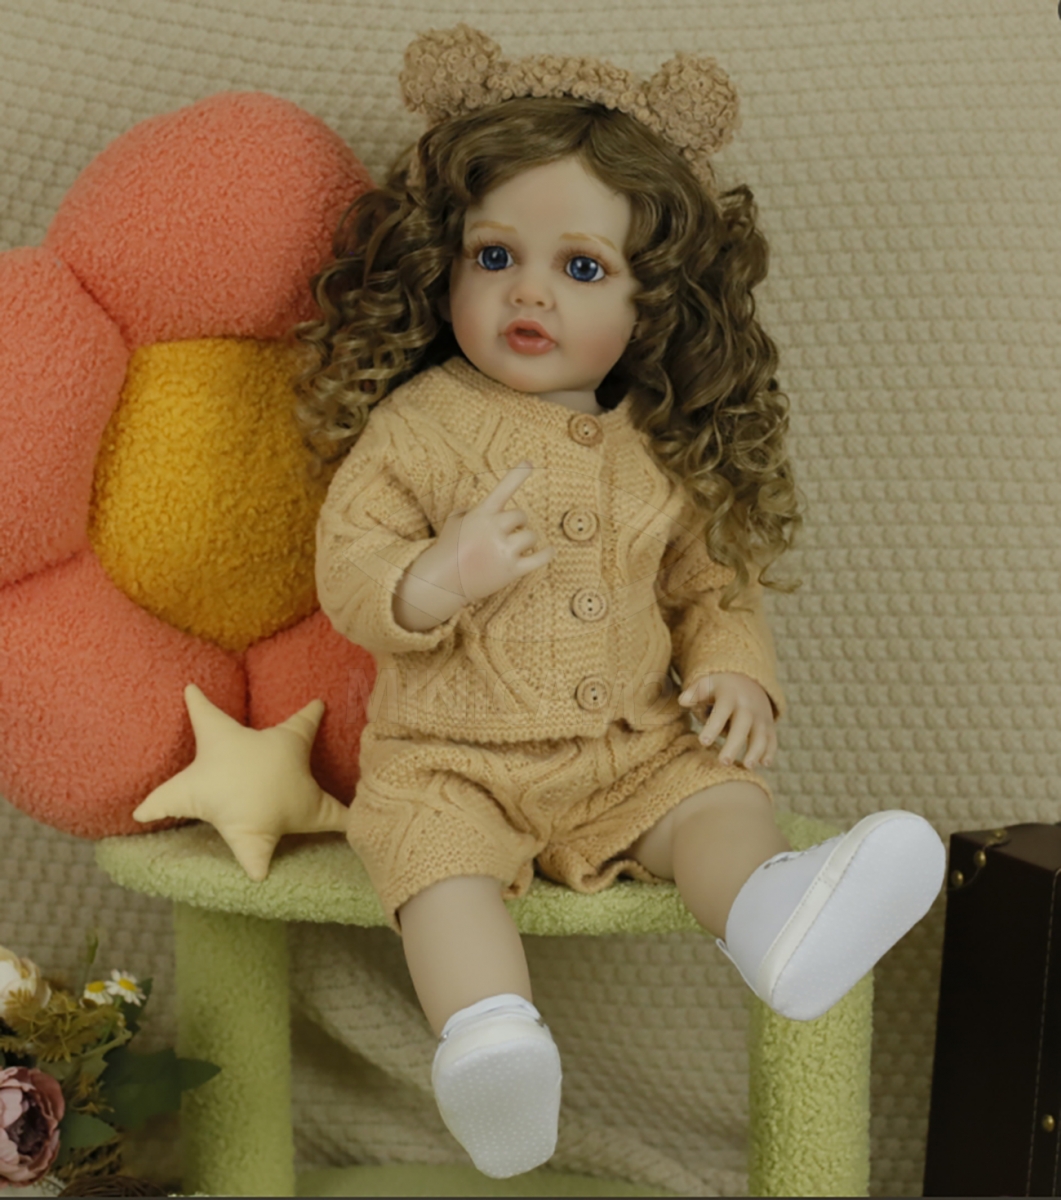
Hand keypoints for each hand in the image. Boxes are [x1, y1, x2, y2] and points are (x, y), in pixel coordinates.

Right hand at [434, 460, 553, 602]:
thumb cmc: (448, 549)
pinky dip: (547, 554)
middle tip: (505, 534)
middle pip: (522, 516)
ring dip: (525, 540)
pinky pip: (539, 559)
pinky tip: (550, 551)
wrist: (442, 581)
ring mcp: (504, 550)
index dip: (517, 475)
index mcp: (481, 514)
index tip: (529, 462)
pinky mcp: (512, 570)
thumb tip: (483, 512)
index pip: (503, 490)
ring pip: (531, 536)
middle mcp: (494, 529)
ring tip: (510, 549)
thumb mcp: (454, 522)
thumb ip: (471, 511)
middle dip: (517, 524)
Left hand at [678, 672, 776, 767]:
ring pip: (761, 734)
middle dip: (734, 745)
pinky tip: (764, 764)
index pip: (721, 712)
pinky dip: (770, 751)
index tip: (703, 742)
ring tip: (747, 767)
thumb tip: (682, 701)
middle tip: (724, 762)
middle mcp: (747, 706)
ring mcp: (760, 716)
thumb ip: (694, 693)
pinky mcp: (769, 725)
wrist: (749, 680)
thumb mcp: (707, 684)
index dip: (713, 727)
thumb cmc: (720, 688)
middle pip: (743, 726)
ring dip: (756, 751)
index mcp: (729, 696)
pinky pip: (772, 739)